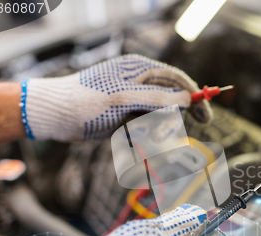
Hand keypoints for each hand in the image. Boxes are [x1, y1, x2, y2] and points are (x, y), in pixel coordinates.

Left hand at [21, 55, 212, 140]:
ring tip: (138, 138)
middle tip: (171, 132)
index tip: (205, 116)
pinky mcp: (127, 117)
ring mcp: (134, 101)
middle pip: (172, 101)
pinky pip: (146, 128)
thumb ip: (157, 98)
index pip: (176, 80)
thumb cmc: (86, 102)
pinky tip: (129, 140)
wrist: (56, 116)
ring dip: (155, 131)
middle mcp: (140, 84)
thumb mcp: (122, 98)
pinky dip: (142, 137)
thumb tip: (187, 99)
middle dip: (172, 119)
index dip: (194, 96)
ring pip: (160, 118)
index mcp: (139, 70)